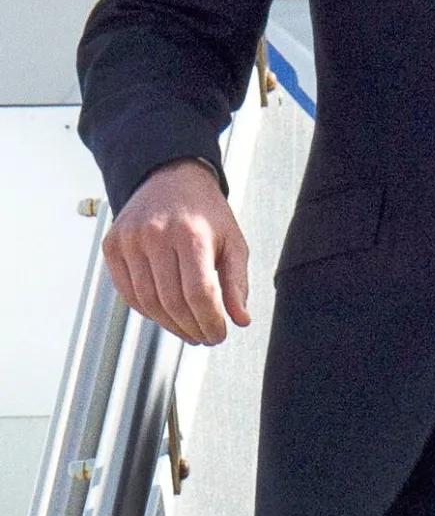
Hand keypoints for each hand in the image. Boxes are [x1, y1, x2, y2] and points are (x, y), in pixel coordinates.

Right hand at [102, 160, 250, 343]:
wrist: (171, 178)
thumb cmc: (205, 211)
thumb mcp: (233, 242)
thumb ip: (237, 282)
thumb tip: (240, 319)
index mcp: (190, 234)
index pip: (199, 294)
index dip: (210, 322)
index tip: (219, 334)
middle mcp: (156, 235)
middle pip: (172, 302)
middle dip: (192, 328)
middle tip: (205, 338)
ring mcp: (130, 240)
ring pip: (148, 302)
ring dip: (170, 325)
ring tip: (188, 331)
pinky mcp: (113, 245)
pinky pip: (128, 292)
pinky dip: (147, 311)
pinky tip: (165, 315)